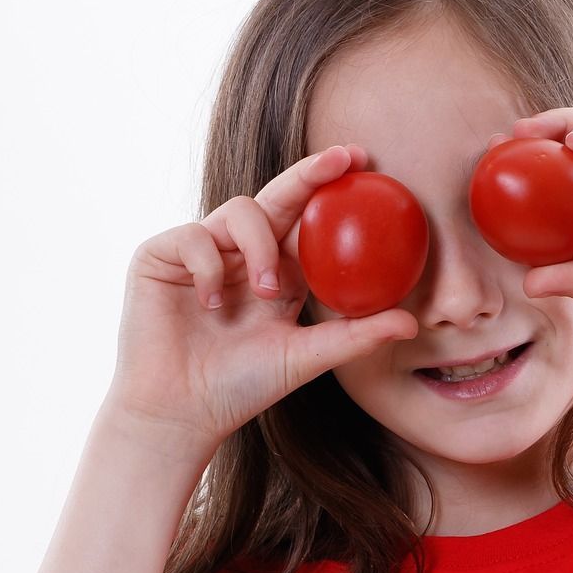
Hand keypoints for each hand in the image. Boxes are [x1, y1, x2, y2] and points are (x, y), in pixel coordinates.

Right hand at [106, 144, 418, 460]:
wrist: (180, 411)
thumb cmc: (240, 386)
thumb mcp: (306, 357)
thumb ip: (355, 336)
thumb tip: (411, 323)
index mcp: (277, 270)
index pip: (307, 220)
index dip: (331, 188)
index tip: (367, 162)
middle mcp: (241, 252)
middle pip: (277, 197)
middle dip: (309, 174)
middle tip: (341, 160)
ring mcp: (201, 250)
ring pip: (239, 211)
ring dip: (260, 247)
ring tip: (265, 291)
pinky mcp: (160, 255)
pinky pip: (193, 236)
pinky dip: (209, 267)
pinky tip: (213, 303)